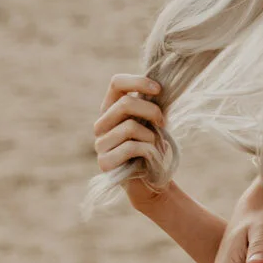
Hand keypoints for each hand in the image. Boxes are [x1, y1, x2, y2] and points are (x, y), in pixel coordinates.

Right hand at [93, 71, 166, 190]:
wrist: (152, 180)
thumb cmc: (153, 147)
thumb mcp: (154, 121)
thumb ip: (152, 103)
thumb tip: (159, 84)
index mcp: (111, 109)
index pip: (116, 83)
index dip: (138, 81)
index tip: (159, 89)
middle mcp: (101, 124)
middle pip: (125, 103)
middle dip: (151, 111)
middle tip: (163, 122)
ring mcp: (100, 144)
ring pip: (130, 127)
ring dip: (151, 136)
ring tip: (154, 145)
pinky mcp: (104, 162)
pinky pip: (131, 148)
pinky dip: (148, 151)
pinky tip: (150, 158)